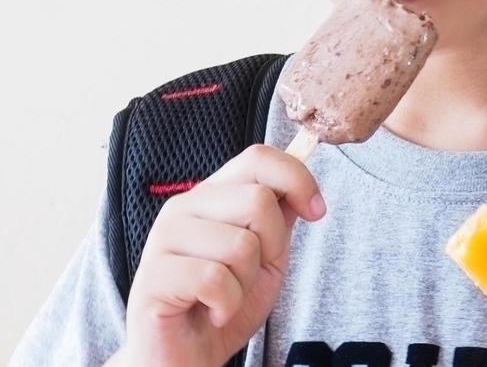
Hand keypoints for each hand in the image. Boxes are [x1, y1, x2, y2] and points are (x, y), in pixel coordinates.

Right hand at [110, 143, 325, 366]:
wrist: (188, 356)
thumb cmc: (224, 304)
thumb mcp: (267, 255)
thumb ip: (280, 216)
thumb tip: (304, 184)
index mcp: (211, 195)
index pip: (258, 158)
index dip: (297, 179)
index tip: (316, 211)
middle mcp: (183, 207)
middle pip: (258, 199)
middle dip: (272, 245)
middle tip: (250, 274)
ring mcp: (163, 239)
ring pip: (241, 243)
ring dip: (246, 281)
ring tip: (225, 294)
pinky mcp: (152, 276)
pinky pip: (215, 279)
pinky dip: (226, 304)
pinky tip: (210, 310)